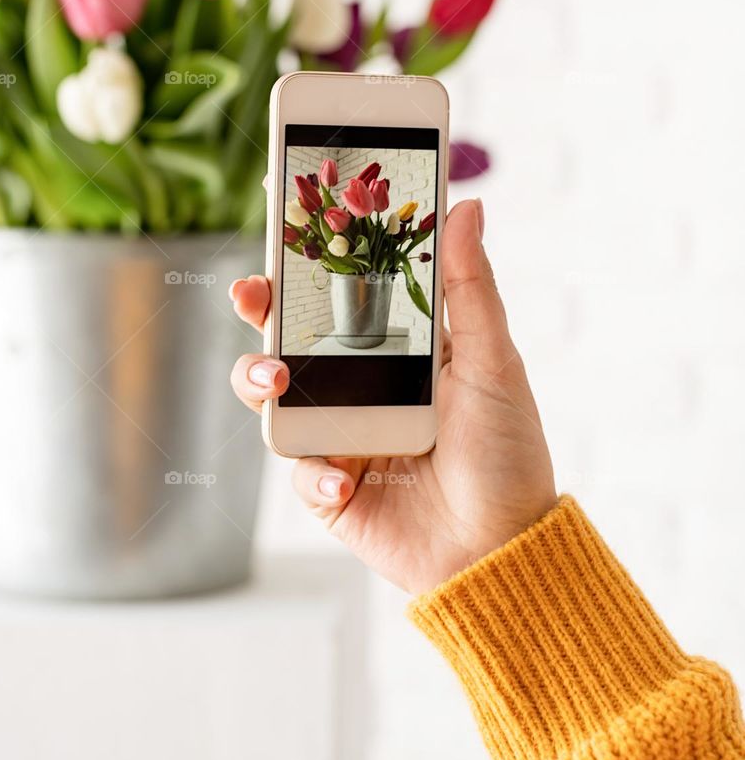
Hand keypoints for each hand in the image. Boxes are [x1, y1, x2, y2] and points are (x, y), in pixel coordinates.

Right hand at [229, 199, 556, 594]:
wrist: (503, 553)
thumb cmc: (507, 452)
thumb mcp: (495, 362)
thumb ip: (470, 286)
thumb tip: (467, 206)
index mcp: (397, 347)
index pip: (343, 287)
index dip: (310, 251)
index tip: (285, 207)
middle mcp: (360, 385)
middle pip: (291, 333)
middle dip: (262, 308)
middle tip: (252, 290)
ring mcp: (339, 435)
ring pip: (274, 395)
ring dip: (260, 379)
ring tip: (274, 380)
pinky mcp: (330, 488)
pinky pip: (300, 470)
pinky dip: (314, 472)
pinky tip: (344, 477)